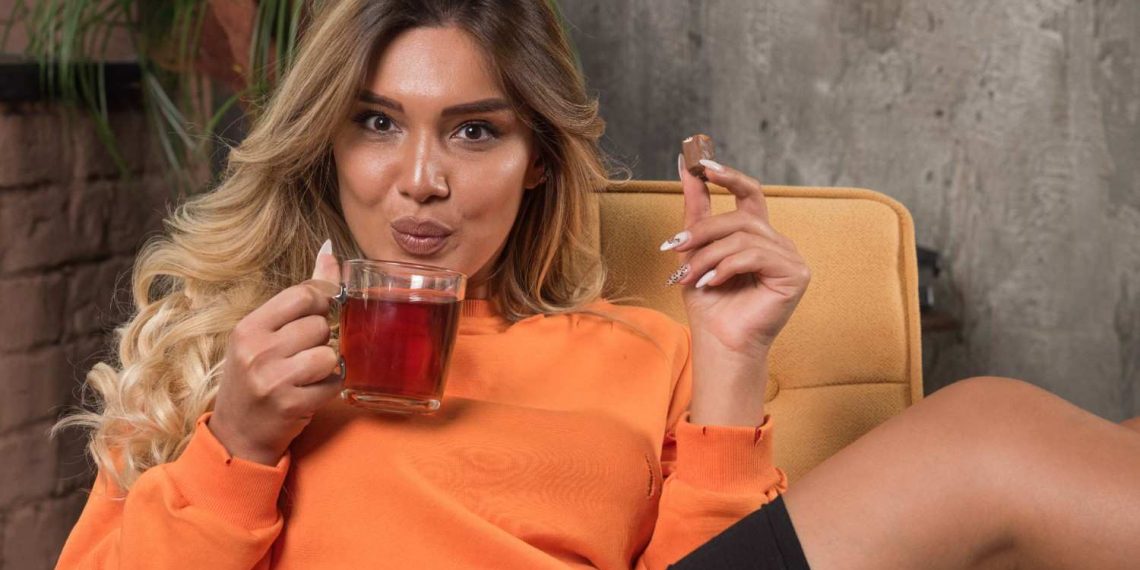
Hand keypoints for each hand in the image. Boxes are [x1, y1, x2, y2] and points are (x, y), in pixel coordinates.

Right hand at [209, 240, 343, 464]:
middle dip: (320, 340)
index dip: (320, 304)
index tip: (315, 318)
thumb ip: (300, 296)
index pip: (302, 294)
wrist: (237, 437)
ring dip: (326, 365)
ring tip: (306, 375)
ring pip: (329, 353)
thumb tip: (331, 251)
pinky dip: (330, 388)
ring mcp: (272, 379)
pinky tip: (310, 393)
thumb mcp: (264, 335)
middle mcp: (256, 350)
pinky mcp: (291, 404)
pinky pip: (334, 382)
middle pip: (319, 325)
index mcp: (248, 328)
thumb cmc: (255, 378)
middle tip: (301, 356)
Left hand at [664, 154, 810, 352]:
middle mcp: (778, 243)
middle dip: (703, 231)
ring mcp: (791, 258)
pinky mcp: (796, 274)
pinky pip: (755, 255)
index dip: (728, 176)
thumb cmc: (710, 304)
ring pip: (744, 237)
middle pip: (740, 217)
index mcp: (758, 236)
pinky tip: (713, 283)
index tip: (701, 164)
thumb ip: (697, 209)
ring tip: (690, 277)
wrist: (720, 343)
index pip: (749, 193)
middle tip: (674, 246)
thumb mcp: (695, 250)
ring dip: (709, 256)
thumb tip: (685, 165)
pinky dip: (727, 267)